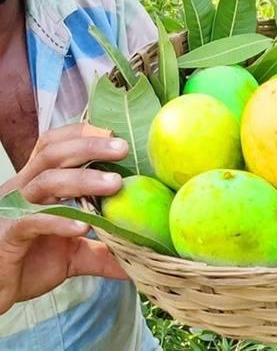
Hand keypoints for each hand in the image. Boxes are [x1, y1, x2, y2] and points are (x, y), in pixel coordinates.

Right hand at [0, 123, 129, 313]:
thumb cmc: (31, 262)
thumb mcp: (75, 254)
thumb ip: (105, 251)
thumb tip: (142, 255)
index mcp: (38, 184)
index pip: (55, 144)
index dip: (82, 134)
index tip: (115, 135)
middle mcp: (24, 189)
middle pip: (53, 154)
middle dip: (90, 147)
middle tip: (123, 148)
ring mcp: (14, 210)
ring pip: (45, 182)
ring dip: (82, 179)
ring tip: (114, 184)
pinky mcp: (7, 234)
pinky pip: (32, 221)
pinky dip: (59, 221)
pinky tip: (83, 227)